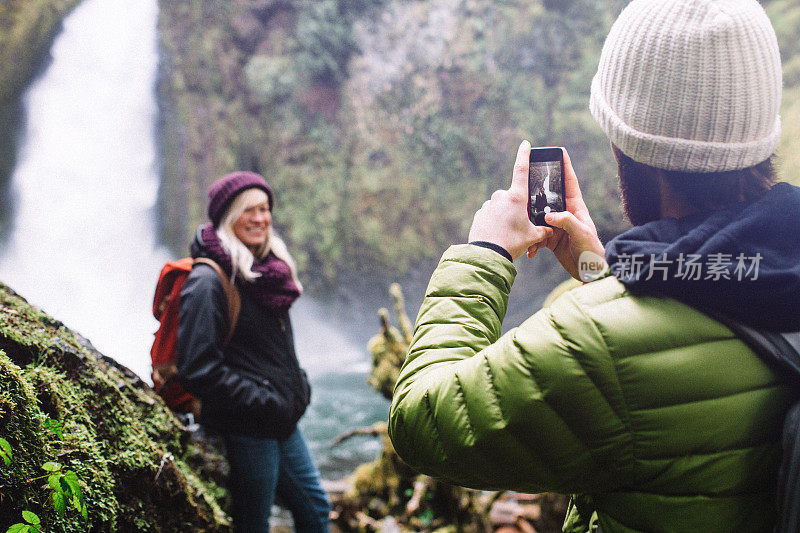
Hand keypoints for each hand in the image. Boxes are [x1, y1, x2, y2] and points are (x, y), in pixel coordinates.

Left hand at [468, 141, 551, 259]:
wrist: (487, 255)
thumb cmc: (512, 243)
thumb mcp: (533, 237)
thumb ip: (544, 230)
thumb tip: (551, 229)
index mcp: (516, 197)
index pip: (521, 169)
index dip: (524, 155)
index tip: (525, 143)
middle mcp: (500, 196)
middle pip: (514, 198)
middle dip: (518, 209)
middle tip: (521, 226)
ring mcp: (488, 205)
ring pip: (502, 208)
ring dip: (506, 217)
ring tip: (509, 235)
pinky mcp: (479, 214)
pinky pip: (491, 215)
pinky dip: (496, 223)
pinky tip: (498, 236)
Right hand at [531, 148, 605, 279]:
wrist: (590, 273)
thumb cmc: (592, 251)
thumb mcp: (582, 233)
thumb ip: (566, 221)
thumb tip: (548, 215)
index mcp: (576, 208)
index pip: (570, 183)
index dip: (566, 166)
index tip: (560, 151)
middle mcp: (566, 214)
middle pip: (549, 197)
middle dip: (538, 191)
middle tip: (525, 183)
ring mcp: (557, 226)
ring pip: (539, 217)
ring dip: (531, 221)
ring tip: (522, 223)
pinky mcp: (551, 239)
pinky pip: (537, 235)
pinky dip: (532, 241)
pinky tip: (530, 250)